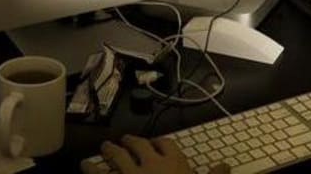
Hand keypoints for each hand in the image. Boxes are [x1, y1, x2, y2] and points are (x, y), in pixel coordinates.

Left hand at [80, 135, 229, 173]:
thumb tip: (226, 166)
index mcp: (174, 161)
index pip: (166, 144)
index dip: (161, 143)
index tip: (157, 144)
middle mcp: (150, 162)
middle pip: (139, 145)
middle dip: (131, 142)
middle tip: (126, 140)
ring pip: (117, 156)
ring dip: (110, 150)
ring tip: (105, 147)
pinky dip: (91, 169)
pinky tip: (85, 165)